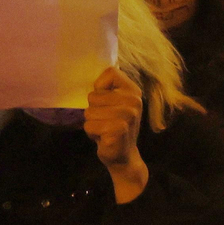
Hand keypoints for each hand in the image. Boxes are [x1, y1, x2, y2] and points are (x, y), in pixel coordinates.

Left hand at [85, 67, 146, 200]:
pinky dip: (92, 133)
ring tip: (104, 129)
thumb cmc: (115, 126)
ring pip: (89, 112)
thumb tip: (93, 69)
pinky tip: (103, 138)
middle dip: (94, 110)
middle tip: (106, 120)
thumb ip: (109, 89)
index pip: (110, 72)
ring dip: (92, 123)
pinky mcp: (118, 130)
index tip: (106, 100)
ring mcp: (128, 116)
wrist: (123, 156)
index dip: (100, 87)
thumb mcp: (116, 104)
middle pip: (94, 96)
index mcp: (134, 91)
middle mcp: (134, 101)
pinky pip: (89, 126)